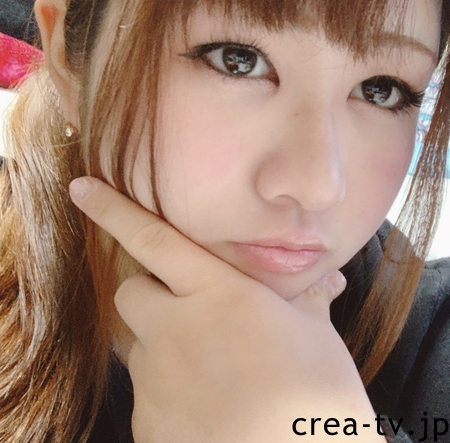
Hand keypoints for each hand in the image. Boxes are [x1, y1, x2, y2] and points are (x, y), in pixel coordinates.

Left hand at [70, 177, 384, 442]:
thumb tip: (326, 280)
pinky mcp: (148, 423)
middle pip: (132, 292)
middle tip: (187, 308)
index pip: (153, 240)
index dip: (114, 210)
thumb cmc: (316, 400)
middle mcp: (176, 330)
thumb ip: (307, 300)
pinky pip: (145, 390)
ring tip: (205, 363)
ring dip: (161, 341)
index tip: (82, 189)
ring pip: (138, 342)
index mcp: (218, 296)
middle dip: (152, 293)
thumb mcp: (318, 338)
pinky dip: (167, 387)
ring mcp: (156, 379)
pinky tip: (204, 403)